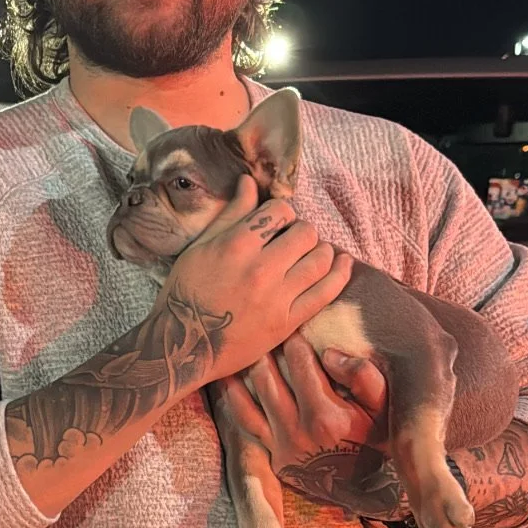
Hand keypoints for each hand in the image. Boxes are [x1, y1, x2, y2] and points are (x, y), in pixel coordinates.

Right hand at [156, 176, 354, 384]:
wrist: (184, 346)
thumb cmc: (185, 293)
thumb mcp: (200, 248)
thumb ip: (231, 215)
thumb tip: (249, 181)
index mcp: (236, 245)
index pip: (279, 210)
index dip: (282, 213)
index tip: (277, 223)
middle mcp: (261, 269)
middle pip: (305, 233)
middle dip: (302, 231)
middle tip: (294, 240)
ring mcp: (277, 297)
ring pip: (320, 260)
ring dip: (322, 250)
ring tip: (315, 251)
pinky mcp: (288, 322)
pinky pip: (326, 293)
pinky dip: (339, 274)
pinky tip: (343, 264)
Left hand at [214, 334, 389, 467]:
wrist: (366, 486)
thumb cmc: (375, 438)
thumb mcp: (383, 408)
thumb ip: (363, 377)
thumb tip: (329, 353)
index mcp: (326, 415)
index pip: (300, 362)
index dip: (295, 339)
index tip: (293, 328)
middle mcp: (298, 429)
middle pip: (268, 374)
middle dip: (265, 348)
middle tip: (263, 332)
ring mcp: (281, 443)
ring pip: (250, 394)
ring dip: (245, 366)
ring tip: (244, 346)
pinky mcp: (271, 454)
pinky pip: (244, 420)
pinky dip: (232, 395)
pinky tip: (226, 376)